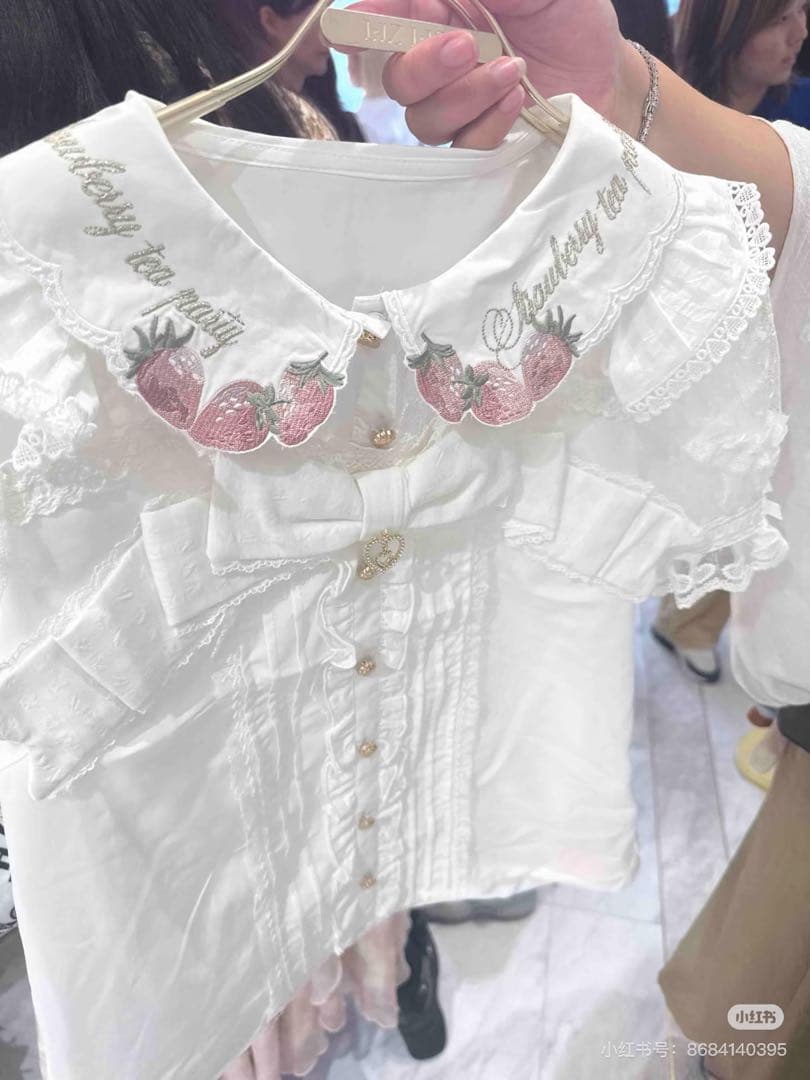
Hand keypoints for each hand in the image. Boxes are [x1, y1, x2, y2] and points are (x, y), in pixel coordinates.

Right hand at [349, 0, 623, 147]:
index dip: (365, 23)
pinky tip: (516, 98)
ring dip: (463, 96)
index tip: (350, 29)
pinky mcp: (481, 142)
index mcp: (439, 13)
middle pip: (397, 79)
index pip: (387, 19)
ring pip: (424, 120)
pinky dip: (486, 125)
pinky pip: (462, 149)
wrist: (609, 71)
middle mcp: (439, 62)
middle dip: (423, 65)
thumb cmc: (569, 15)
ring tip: (511, 69)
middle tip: (464, 45)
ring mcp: (458, 108)